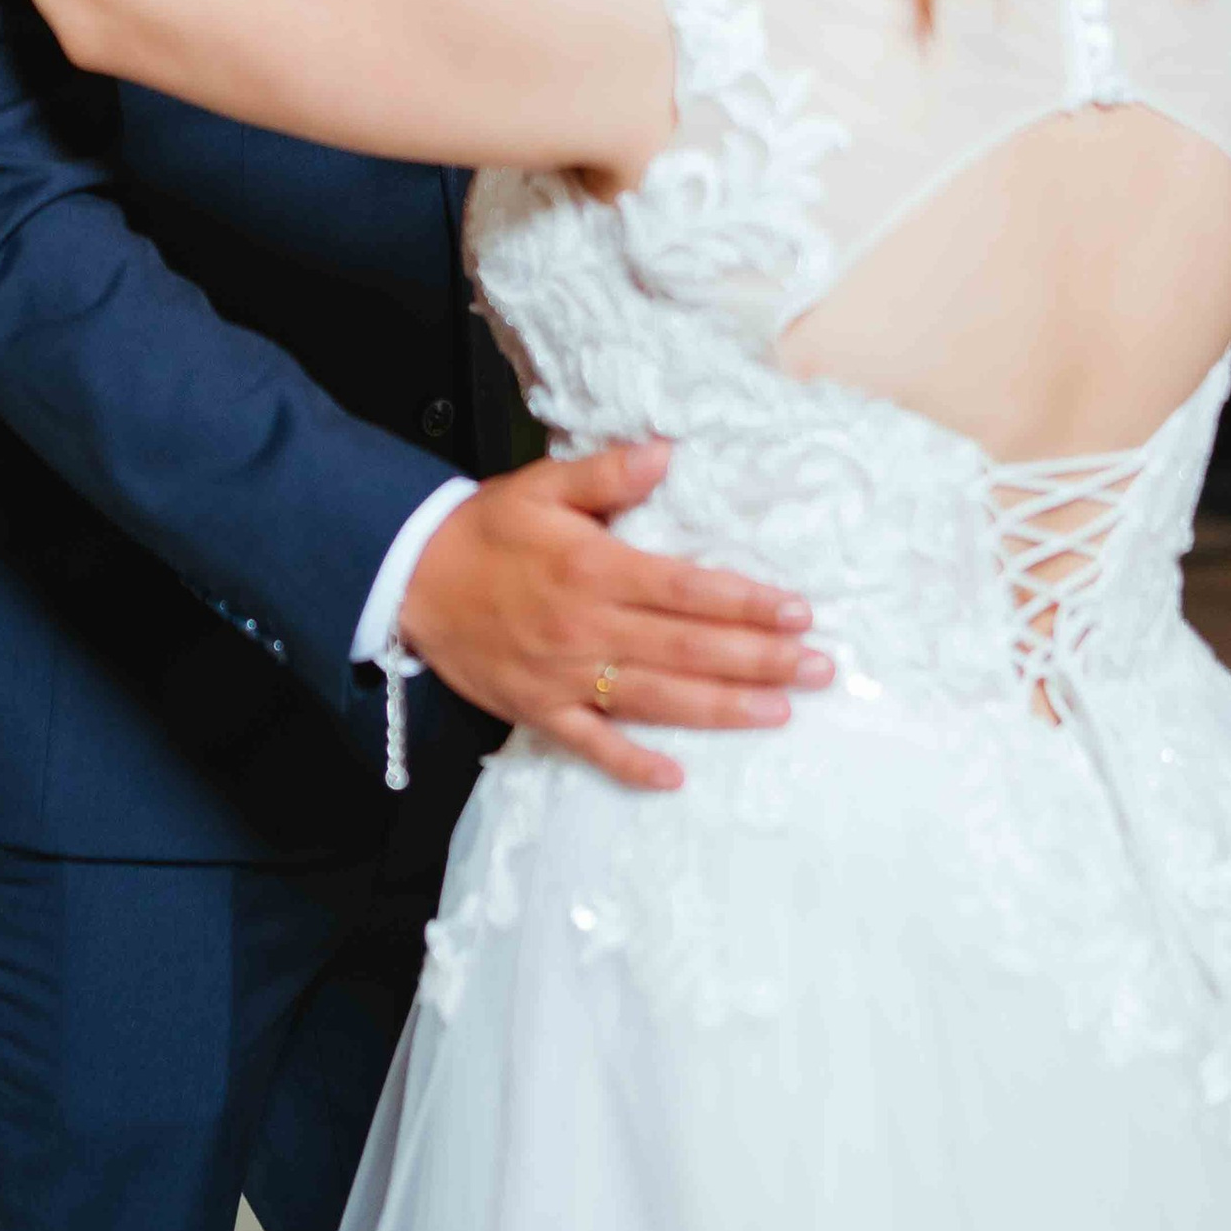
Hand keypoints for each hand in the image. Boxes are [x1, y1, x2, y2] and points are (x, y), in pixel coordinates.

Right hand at [400, 439, 824, 795]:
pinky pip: (591, 745)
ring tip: (781, 711)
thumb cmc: (485, 529)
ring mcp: (563, 676)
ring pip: (656, 698)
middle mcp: (586, 626)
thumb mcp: (541, 485)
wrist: (410, 578)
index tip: (799, 612)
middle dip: (759, 659)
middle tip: (820, 668)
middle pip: (687, 648)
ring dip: (722, 708)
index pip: (686, 589)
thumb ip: (606, 474)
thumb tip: (666, 452)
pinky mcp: (538, 709)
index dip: (746, 602)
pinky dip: (631, 763)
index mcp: (593, 568)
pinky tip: (676, 778)